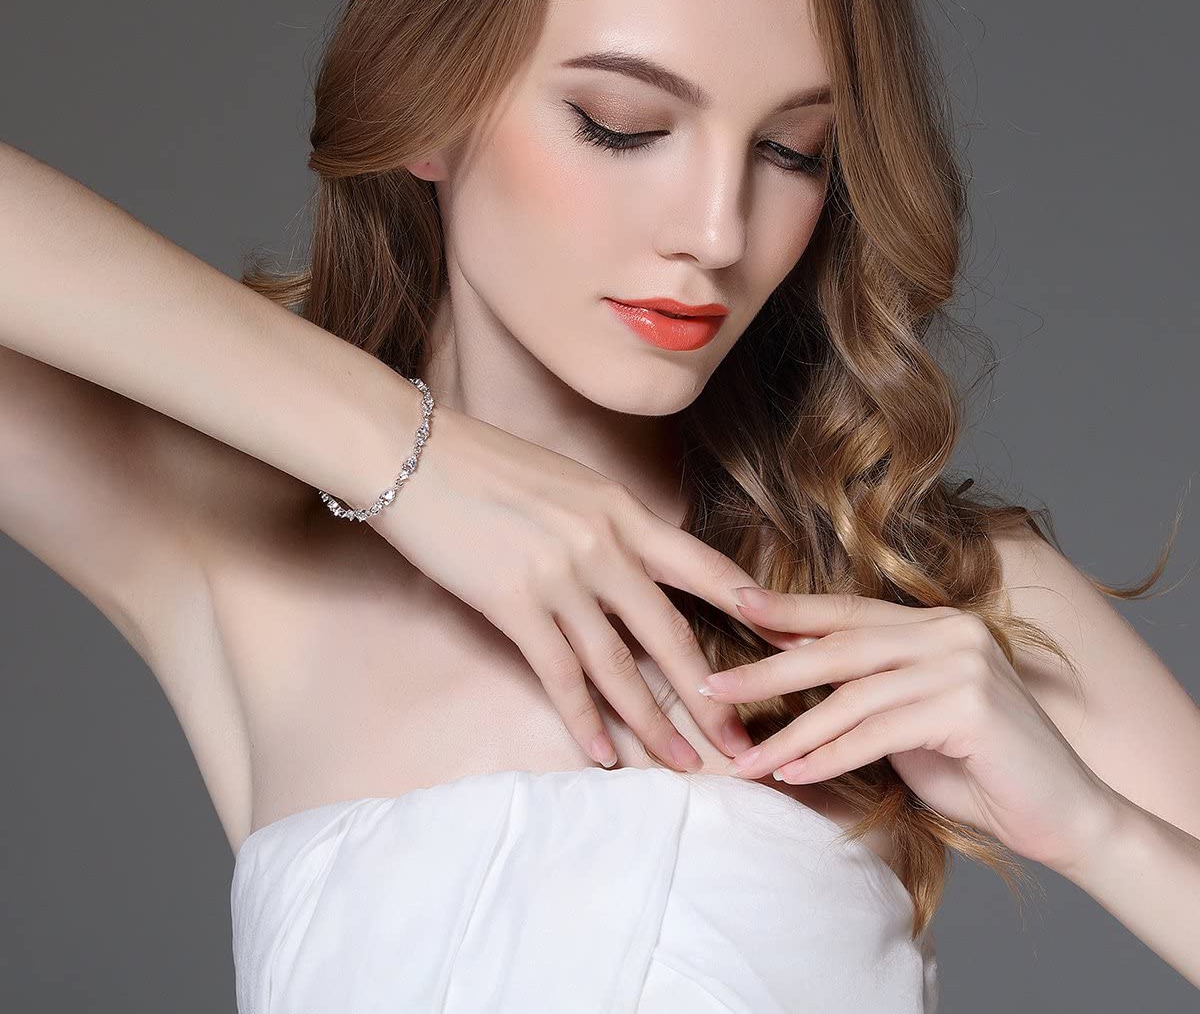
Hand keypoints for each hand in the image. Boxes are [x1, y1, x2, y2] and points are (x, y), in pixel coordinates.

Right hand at [374, 404, 789, 770]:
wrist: (412, 453)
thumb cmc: (486, 464)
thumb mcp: (568, 482)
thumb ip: (609, 524)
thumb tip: (635, 565)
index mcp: (624, 510)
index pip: (705, 566)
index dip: (751, 610)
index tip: (787, 646)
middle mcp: (604, 545)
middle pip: (673, 634)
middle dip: (712, 696)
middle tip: (742, 745)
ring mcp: (560, 575)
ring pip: (621, 666)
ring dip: (653, 725)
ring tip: (682, 766)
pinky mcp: (513, 603)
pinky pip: (560, 675)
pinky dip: (584, 720)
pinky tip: (601, 755)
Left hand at [704, 588, 1118, 874]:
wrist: (1065, 818)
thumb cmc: (979, 769)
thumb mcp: (908, 717)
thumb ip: (863, 687)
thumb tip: (787, 660)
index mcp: (934, 624)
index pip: (846, 613)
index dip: (788, 609)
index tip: (733, 603)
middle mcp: (948, 631)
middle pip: (837, 647)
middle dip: (768, 670)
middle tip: (712, 687)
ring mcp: (962, 665)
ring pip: (851, 695)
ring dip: (791, 732)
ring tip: (745, 758)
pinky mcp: (968, 708)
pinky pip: (877, 733)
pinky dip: (829, 756)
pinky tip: (792, 775)